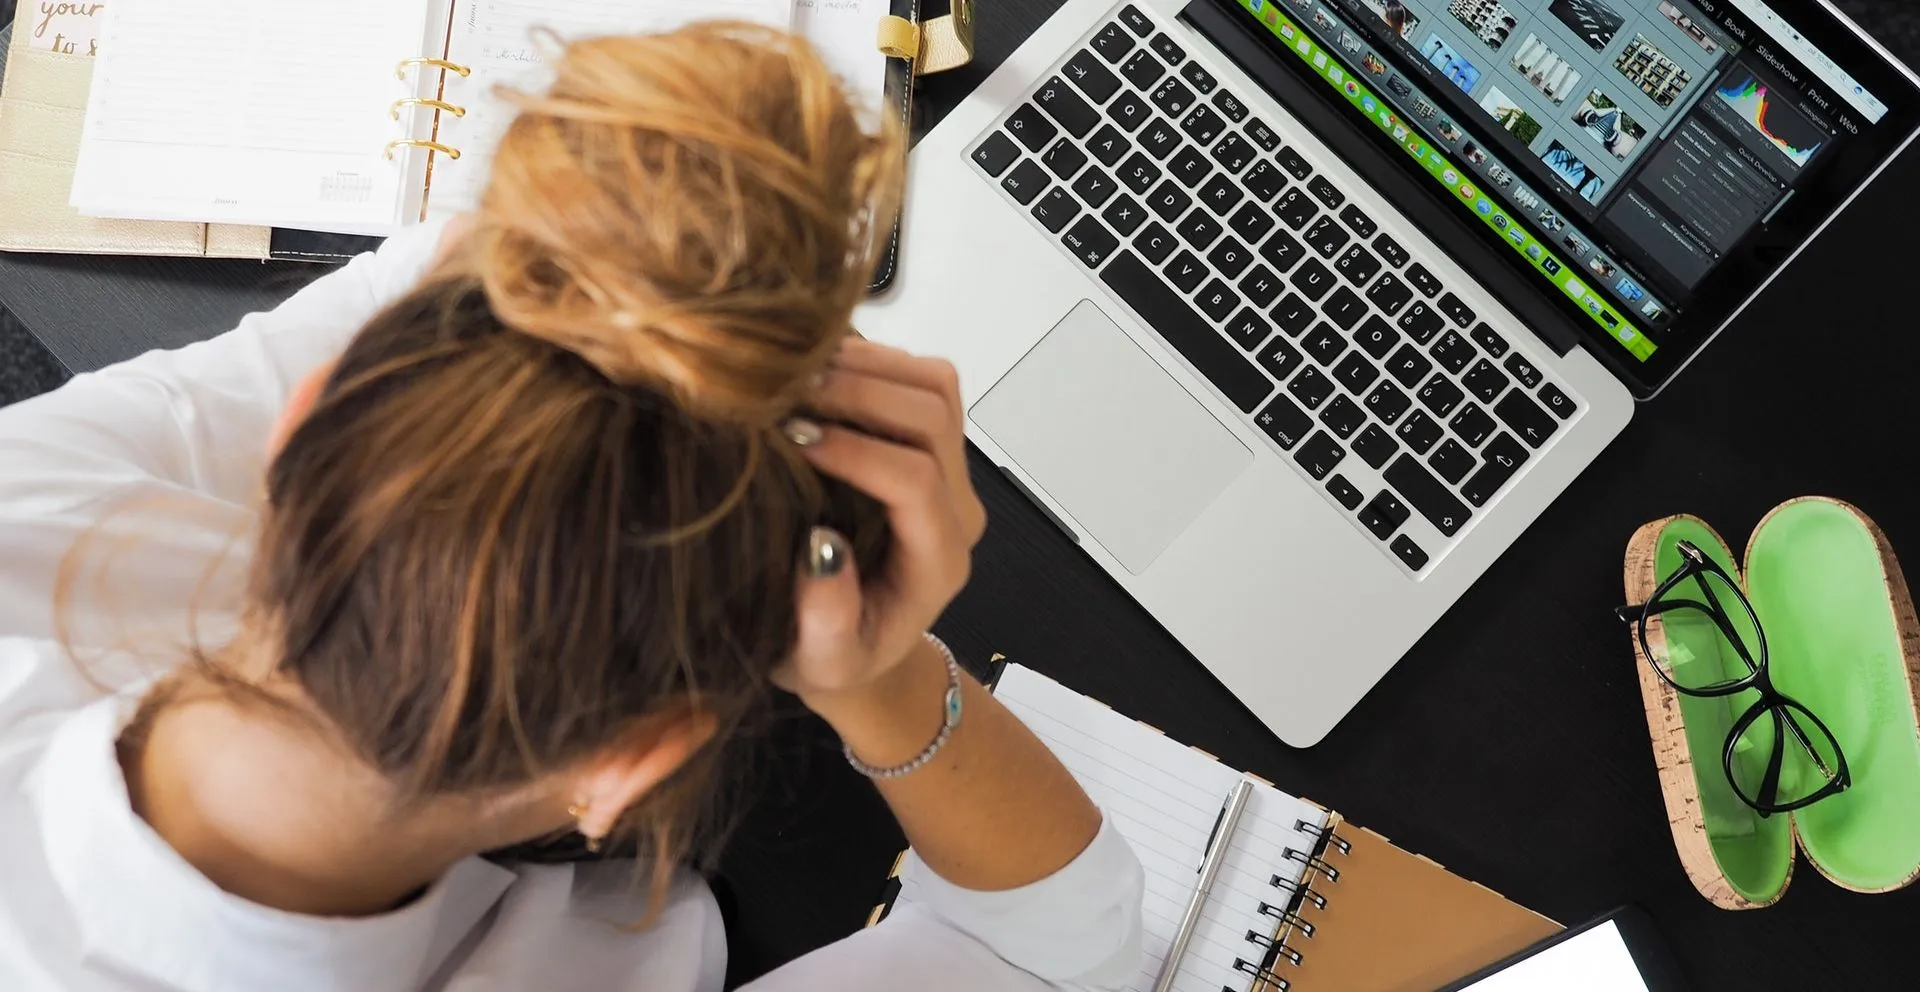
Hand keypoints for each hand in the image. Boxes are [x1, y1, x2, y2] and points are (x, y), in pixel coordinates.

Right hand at [774, 339, 986, 706]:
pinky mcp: (930, 443)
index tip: (791, 439)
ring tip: (795, 375)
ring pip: (934, 385)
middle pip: (933, 417)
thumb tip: (822, 547)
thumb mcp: (822, 661)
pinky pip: (918, 378)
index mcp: (938, 560)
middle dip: (859, 393)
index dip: (855, 451)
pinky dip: (869, 360)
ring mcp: (949, 469)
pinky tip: (812, 371)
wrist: (857, 644)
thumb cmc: (834, 656)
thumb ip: (827, 620)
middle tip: (785, 394)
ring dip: (867, 366)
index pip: (915, 481)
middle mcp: (956, 508)